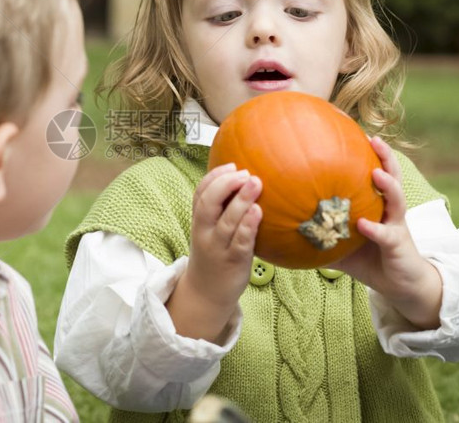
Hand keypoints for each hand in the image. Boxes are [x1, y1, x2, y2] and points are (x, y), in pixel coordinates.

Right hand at [166, 163, 261, 341]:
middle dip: (225, 184)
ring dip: (240, 201)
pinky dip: (248, 226)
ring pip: (226, 221)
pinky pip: (240, 242)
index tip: (232, 165)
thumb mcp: (210, 230)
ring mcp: (218, 247)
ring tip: (255, 183)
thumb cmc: (215, 254)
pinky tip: (258, 212)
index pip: (200, 193)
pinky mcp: (234, 261)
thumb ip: (221, 208)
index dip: (214, 176)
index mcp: (199, 221)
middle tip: (245, 173)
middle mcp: (205, 232)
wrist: (207, 293)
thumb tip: (245, 180)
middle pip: (208, 203)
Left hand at [331, 137, 442, 329]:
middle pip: (392, 175)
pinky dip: (374, 229)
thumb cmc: (368, 259)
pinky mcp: (398, 245)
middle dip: (385, 156)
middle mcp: (389, 209)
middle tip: (373, 138)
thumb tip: (281, 225)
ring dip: (387, 184)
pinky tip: (363, 224)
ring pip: (396, 200)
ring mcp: (396, 225)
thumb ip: (316, 231)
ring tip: (376, 172)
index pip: (373, 171)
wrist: (400, 284)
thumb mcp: (340, 241)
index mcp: (377, 204)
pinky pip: (385, 235)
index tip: (353, 130)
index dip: (366, 153)